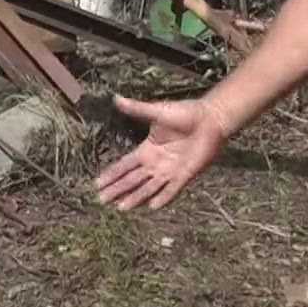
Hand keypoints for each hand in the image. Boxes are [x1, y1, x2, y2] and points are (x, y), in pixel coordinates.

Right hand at [93, 94, 230, 209]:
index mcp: (147, 149)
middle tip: (101, 200)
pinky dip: (163, 197)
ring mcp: (170, 170)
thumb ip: (137, 109)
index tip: (97, 183)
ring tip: (120, 208)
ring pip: (148, 187)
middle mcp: (156, 163)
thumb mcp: (157, 111)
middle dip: (117, 189)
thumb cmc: (185, 113)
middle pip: (132, 179)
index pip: (125, 165)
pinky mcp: (185, 174)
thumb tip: (116, 98)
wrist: (210, 119)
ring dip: (135, 197)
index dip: (111, 174)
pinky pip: (172, 189)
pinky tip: (152, 207)